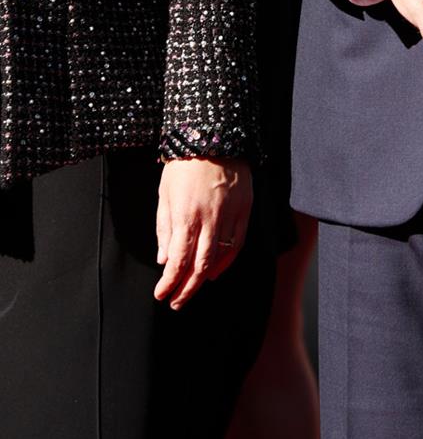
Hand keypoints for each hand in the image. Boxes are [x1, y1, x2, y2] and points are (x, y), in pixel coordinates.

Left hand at [154, 158, 251, 308]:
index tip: (161, 294)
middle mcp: (209, 218)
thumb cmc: (184, 165)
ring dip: (204, 278)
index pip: (178, 260)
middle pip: (199, 265)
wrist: (213, 136)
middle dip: (186, 289)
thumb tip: (164, 260)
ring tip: (193, 288)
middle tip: (176, 302)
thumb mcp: (165, 194)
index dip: (169, 283)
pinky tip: (217, 269)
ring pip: (219, 257)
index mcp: (186, 215)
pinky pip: (238, 242)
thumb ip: (165, 228)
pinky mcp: (245, 207)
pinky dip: (227, 260)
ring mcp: (230, 213)